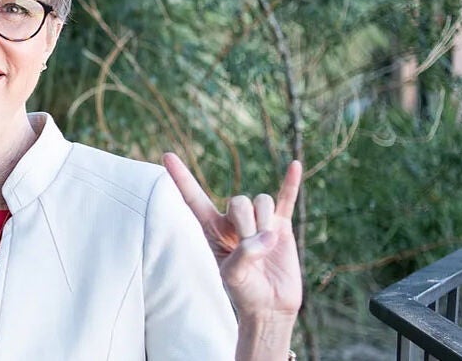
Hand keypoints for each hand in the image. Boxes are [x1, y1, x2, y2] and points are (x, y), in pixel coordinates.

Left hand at [163, 153, 302, 318]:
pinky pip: (286, 199)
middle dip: (246, 224)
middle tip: (250, 247)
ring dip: (265, 223)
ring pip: (262, 201)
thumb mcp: (233, 275)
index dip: (181, 177)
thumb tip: (269, 235)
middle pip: (239, 200)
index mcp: (212, 228)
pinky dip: (291, 182)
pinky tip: (295, 164)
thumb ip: (244, 254)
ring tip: (267, 246)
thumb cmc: (244, 291)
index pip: (194, 198)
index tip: (166, 155)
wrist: (270, 305)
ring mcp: (259, 221)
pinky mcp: (282, 226)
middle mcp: (233, 220)